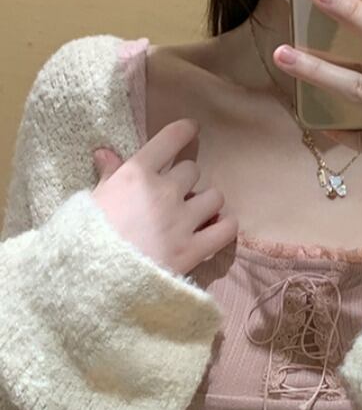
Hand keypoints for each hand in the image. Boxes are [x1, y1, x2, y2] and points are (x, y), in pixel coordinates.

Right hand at [91, 118, 238, 275]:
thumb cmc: (86, 237)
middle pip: (192, 170)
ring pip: (214, 197)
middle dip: (185, 180)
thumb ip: (108, 176)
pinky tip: (217, 228)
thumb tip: (105, 152)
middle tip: (175, 194)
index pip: (170, 139)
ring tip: (196, 214)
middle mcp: (164, 191)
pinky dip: (225, 227)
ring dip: (207, 203)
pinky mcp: (194, 249)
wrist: (92, 280)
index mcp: (137, 174)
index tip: (191, 129)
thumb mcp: (93, 201)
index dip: (184, 131)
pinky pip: (226, 229)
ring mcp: (182, 220)